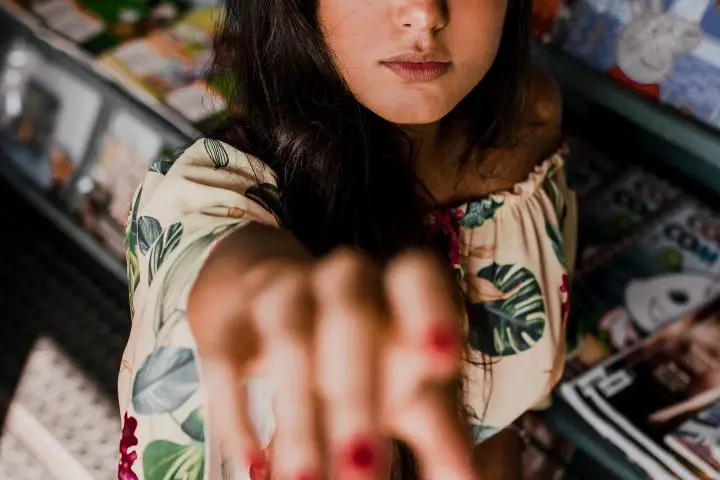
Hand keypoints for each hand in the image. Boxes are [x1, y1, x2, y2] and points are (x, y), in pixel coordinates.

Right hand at [189, 249, 475, 479]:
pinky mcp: (233, 321)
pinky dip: (237, 413)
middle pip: (349, 317)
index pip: (415, 276)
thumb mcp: (405, 380)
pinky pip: (227, 359)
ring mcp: (282, 290)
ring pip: (288, 339)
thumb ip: (438, 426)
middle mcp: (340, 277)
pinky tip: (254, 467)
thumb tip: (465, 479)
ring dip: (297, 417)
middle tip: (364, 473)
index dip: (428, 311)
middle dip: (356, 396)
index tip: (442, 361)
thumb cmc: (364, 349)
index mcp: (394, 285)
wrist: (279, 300)